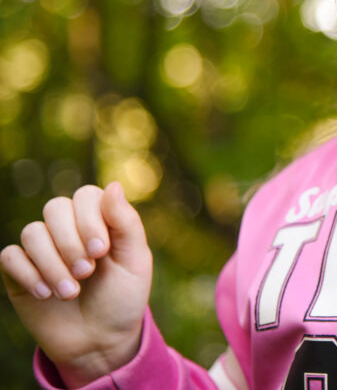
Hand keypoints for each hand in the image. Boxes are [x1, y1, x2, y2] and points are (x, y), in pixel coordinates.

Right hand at [1, 182, 152, 387]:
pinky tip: (46, 294)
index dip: (89, 219)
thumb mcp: (135, 261)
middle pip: (55, 208)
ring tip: (71, 292)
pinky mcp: (21, 272)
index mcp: (100, 220)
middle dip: (70, 241)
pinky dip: (28, 273)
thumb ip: (126, 223)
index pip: (85, 196)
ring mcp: (43, 249)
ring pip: (32, 233)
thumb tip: (113, 185)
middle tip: (87, 272)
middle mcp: (69, 229)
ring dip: (52, 264)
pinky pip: (10, 256)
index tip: (101, 251)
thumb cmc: (123, 297)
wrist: (100, 341)